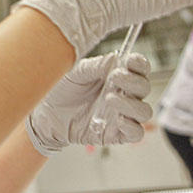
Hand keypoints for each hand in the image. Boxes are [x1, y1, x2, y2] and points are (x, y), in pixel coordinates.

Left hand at [26, 52, 152, 154]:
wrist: (48, 114)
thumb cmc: (63, 89)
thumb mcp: (77, 72)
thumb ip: (97, 66)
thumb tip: (117, 58)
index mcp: (118, 75)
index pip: (140, 67)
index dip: (140, 63)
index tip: (131, 61)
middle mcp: (125, 94)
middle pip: (144, 87)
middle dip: (133, 82)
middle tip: (114, 78)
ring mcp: (123, 114)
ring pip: (144, 111)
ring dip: (131, 104)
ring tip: (108, 99)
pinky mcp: (117, 133)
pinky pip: (136, 133)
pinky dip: (131, 126)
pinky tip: (117, 120)